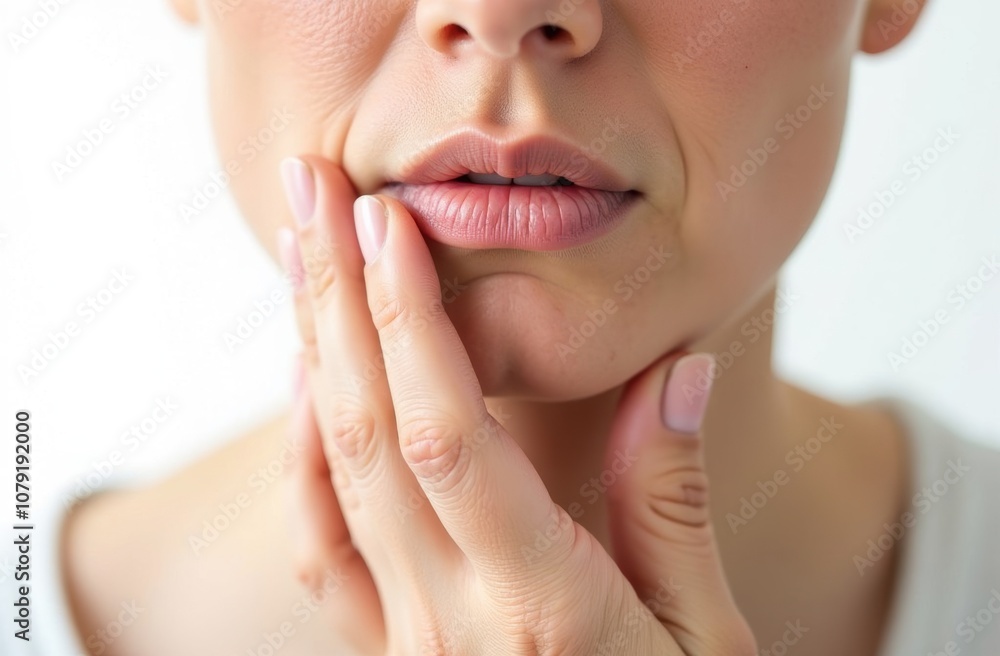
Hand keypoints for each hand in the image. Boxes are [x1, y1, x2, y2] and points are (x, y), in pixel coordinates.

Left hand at [278, 155, 755, 654]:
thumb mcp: (709, 639)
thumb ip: (677, 505)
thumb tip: (676, 373)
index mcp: (543, 610)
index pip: (447, 438)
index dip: (408, 322)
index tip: (389, 223)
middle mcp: (451, 621)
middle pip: (368, 433)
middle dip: (336, 298)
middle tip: (313, 190)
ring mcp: (404, 641)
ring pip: (332, 476)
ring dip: (310, 353)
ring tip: (304, 254)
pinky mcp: (385, 650)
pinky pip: (319, 543)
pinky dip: (303, 451)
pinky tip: (306, 381)